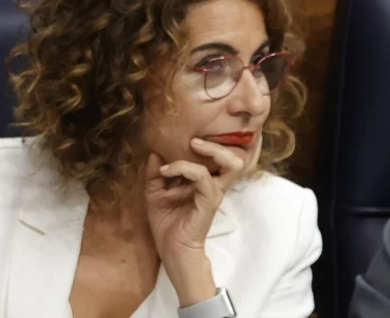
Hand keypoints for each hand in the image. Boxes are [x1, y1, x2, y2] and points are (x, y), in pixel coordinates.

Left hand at [144, 138, 239, 305]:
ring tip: (192, 145)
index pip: (215, 157)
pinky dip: (183, 168)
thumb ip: (154, 174)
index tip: (177, 139)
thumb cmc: (167, 224)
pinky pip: (203, 177)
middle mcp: (213, 185)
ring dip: (213, 151)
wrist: (171, 250)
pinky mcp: (209, 202)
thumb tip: (154, 152)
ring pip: (232, 165)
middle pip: (235, 159)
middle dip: (218, 144)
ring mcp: (213, 193)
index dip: (205, 144)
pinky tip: (166, 171)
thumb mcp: (154, 193)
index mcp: (203, 182)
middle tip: (194, 140)